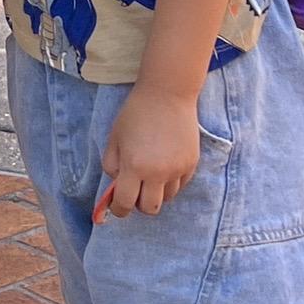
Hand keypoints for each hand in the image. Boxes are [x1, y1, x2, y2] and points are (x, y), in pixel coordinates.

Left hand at [99, 83, 202, 217]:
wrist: (167, 94)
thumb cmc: (136, 113)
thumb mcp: (114, 138)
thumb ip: (111, 165)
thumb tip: (116, 185)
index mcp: (134, 166)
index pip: (126, 203)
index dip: (119, 209)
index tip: (118, 207)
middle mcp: (158, 173)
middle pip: (150, 208)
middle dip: (139, 204)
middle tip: (135, 191)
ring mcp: (177, 169)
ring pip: (166, 198)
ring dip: (156, 192)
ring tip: (151, 173)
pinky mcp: (191, 164)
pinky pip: (180, 184)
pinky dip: (171, 182)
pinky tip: (164, 164)